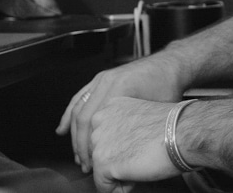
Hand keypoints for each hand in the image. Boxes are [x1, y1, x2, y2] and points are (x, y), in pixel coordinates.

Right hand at [55, 52, 185, 171]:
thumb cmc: (167, 88)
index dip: (91, 148)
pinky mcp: (102, 79)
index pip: (95, 124)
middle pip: (83, 118)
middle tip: (85, 165)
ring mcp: (102, 79)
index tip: (95, 167)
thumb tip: (127, 162)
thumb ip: (138, 133)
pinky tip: (64, 128)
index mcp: (119, 89)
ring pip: (78, 108)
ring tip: (77, 155)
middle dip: (80, 145)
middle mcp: (107, 82)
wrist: (168, 66)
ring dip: (74, 134)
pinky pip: (80, 97)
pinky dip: (69, 114)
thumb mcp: (156, 113)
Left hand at [89, 97, 178, 192]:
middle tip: (139, 162)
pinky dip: (119, 190)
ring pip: (101, 170)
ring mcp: (98, 140)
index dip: (121, 151)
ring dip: (118, 176)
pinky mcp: (103, 161)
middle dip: (117, 164)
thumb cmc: (169, 127)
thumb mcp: (138, 119)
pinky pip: (103, 186)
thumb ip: (123, 129)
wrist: (179, 133)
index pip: (104, 138)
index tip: (136, 151)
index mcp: (109, 107)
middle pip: (101, 153)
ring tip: (140, 168)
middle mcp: (99, 119)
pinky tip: (136, 179)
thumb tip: (119, 150)